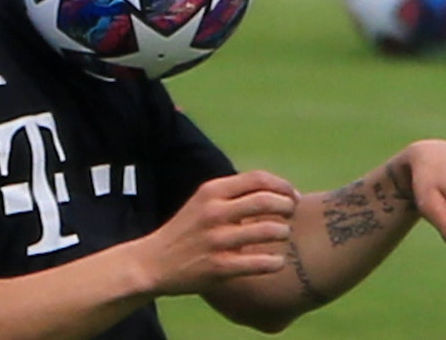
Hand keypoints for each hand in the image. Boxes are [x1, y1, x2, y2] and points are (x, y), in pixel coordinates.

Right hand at [134, 170, 300, 295]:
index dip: (282, 186)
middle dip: (287, 207)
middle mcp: (214, 212)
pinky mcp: (219, 267)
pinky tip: (277, 262)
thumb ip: (233, 194)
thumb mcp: (204, 203)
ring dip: (283, 233)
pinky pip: (259, 262)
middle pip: (266, 201)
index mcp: (212, 191)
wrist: (153, 262)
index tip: (293, 197)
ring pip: (268, 230)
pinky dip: (275, 262)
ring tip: (283, 236)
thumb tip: (274, 191)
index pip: (258, 179)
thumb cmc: (186, 231)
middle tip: (292, 215)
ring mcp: (216, 240)